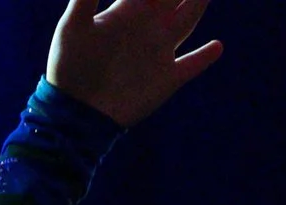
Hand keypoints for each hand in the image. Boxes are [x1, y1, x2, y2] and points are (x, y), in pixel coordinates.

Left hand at [45, 0, 222, 127]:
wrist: (74, 113)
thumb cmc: (68, 66)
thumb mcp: (73, 26)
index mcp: (129, 9)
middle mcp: (148, 25)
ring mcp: (159, 51)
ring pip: (189, 19)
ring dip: (200, 3)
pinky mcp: (166, 79)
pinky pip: (191, 65)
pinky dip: (204, 57)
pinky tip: (218, 47)